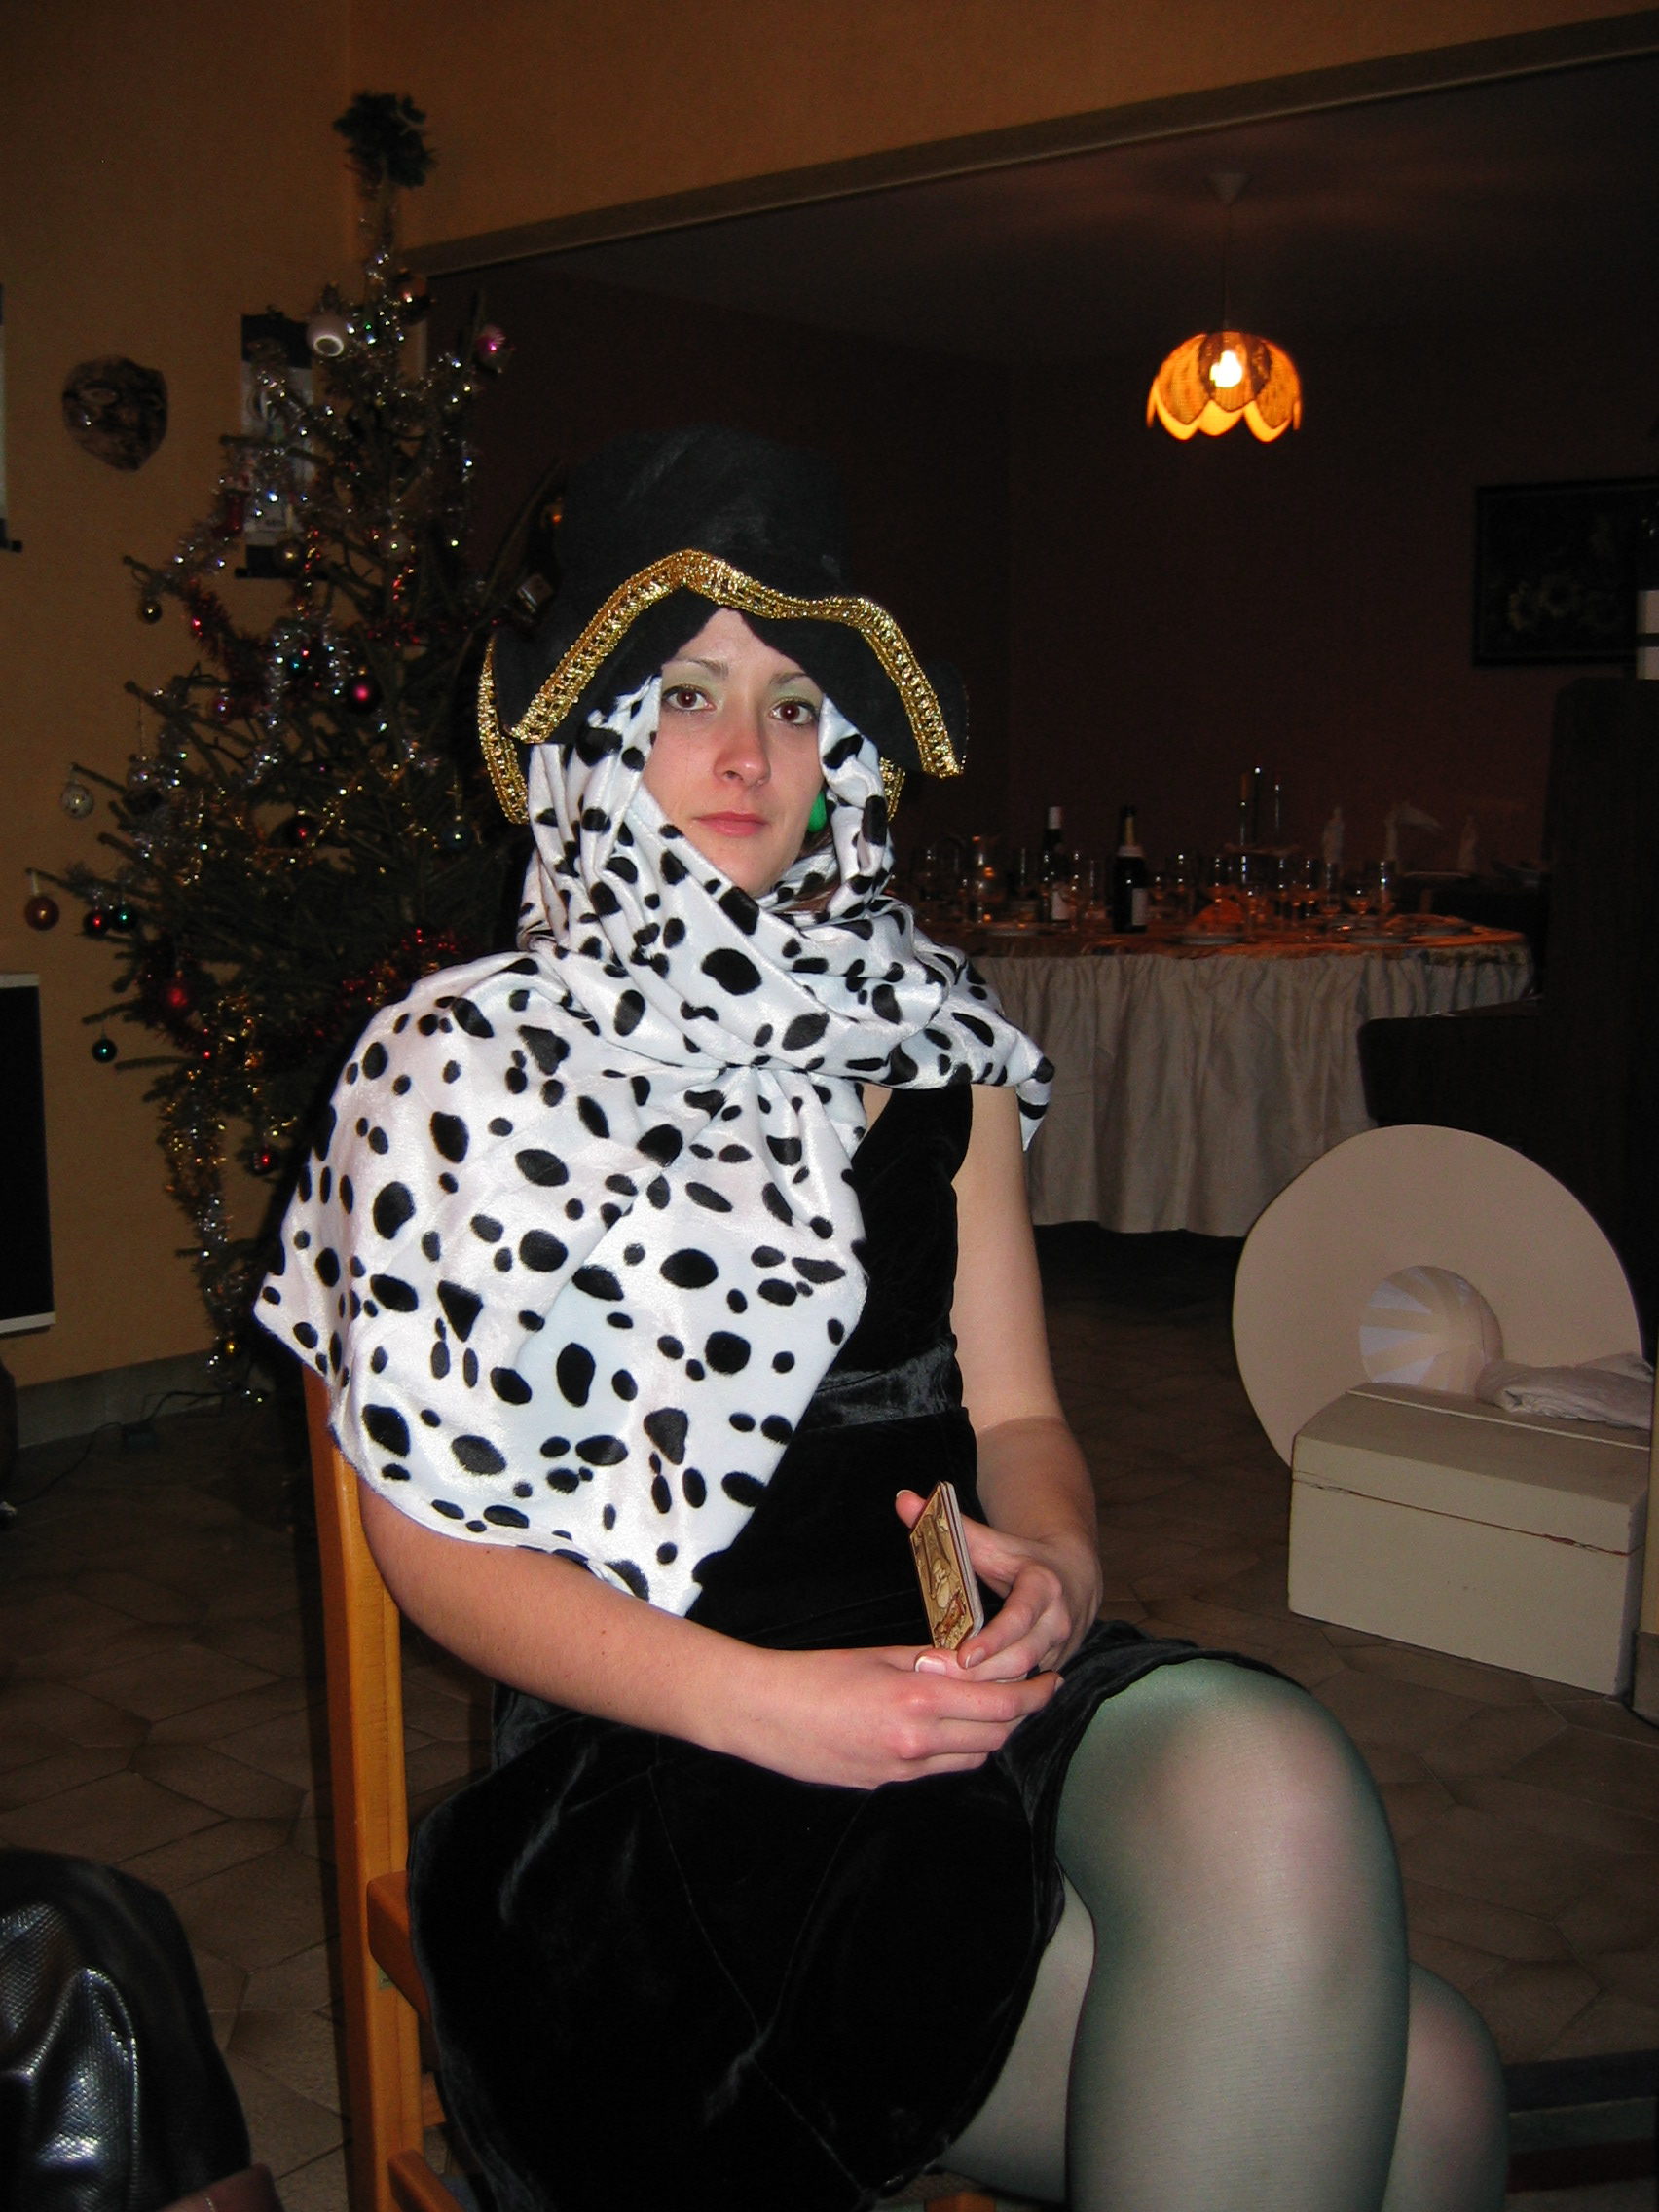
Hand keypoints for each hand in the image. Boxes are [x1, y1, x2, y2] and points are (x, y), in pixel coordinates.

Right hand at [727, 1641, 1057, 1790]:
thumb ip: (931, 1664)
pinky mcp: (884, 1784)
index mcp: (918, 1702)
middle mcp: (916, 1744)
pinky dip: (952, 1749)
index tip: (1051, 1681)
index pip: (1000, 1705)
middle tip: (1025, 1690)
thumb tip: (971, 1665)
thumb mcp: (879, 1657)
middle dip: (1017, 1714)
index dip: (1034, 1695)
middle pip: (995, 1737)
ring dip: (987, 1734)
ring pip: (970, 1758)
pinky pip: (936, 1769)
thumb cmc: (815, 1675)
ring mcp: (901, 1771)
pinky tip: (941, 1726)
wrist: (761, 1713)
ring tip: (984, 1706)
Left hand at [894, 1489, 1100, 1680]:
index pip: (1020, 1618)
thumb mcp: (991, 1540)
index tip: (962, 1655)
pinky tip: (964, 1695)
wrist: (1073, 1574)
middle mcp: (1058, 1620)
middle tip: (933, 1673)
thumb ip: (947, 1523)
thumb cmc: (1021, 1558)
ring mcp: (1061, 1647)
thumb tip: (903, 1499)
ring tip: (942, 1685)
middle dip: (978, 1672)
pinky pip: (1025, 1687)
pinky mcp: (1055, 1666)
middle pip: (1020, 1657)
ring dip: (984, 1687)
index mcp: (1044, 1586)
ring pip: (1022, 1678)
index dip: (993, 1640)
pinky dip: (996, 1692)